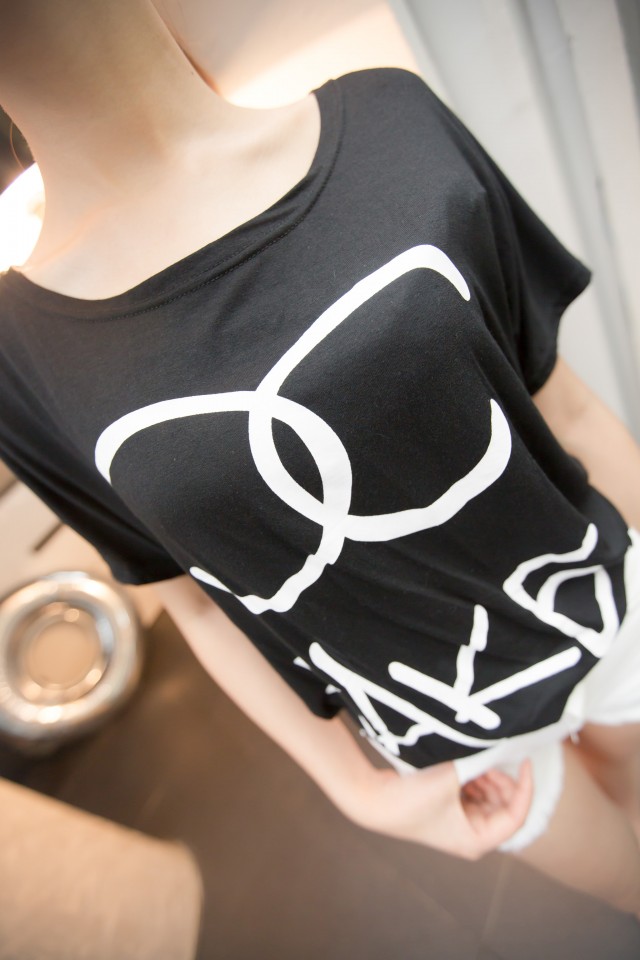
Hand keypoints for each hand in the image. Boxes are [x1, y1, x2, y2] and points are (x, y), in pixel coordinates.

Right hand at [352, 758, 532, 859]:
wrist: (374, 800)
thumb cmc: (412, 799)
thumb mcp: (453, 778)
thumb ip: (480, 763)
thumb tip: (502, 746)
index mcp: (478, 840)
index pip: (517, 816)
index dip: (525, 788)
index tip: (525, 762)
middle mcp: (472, 835)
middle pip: (504, 806)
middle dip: (502, 781)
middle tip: (491, 759)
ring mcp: (460, 823)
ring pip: (489, 797)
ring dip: (486, 777)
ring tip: (474, 761)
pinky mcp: (448, 809)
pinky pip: (473, 792)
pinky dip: (474, 778)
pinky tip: (464, 765)